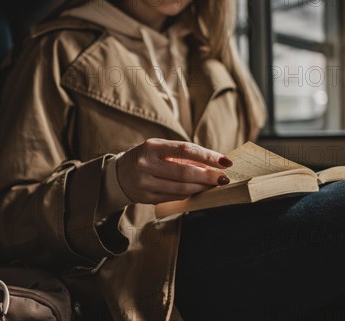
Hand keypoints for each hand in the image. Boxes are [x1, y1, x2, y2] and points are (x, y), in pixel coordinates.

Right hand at [116, 138, 232, 203]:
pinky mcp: (147, 198)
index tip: (225, 161)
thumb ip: (183, 154)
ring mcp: (145, 183)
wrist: (119, 175)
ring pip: (181, 189)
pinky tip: (198, 191)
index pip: (185, 150)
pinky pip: (174, 197)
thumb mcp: (160, 148)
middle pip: (185, 173)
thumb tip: (213, 164)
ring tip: (213, 185)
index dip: (207, 156)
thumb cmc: (147, 158)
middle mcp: (147, 165)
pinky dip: (190, 194)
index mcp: (152, 147)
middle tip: (223, 178)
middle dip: (208, 176)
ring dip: (201, 188)